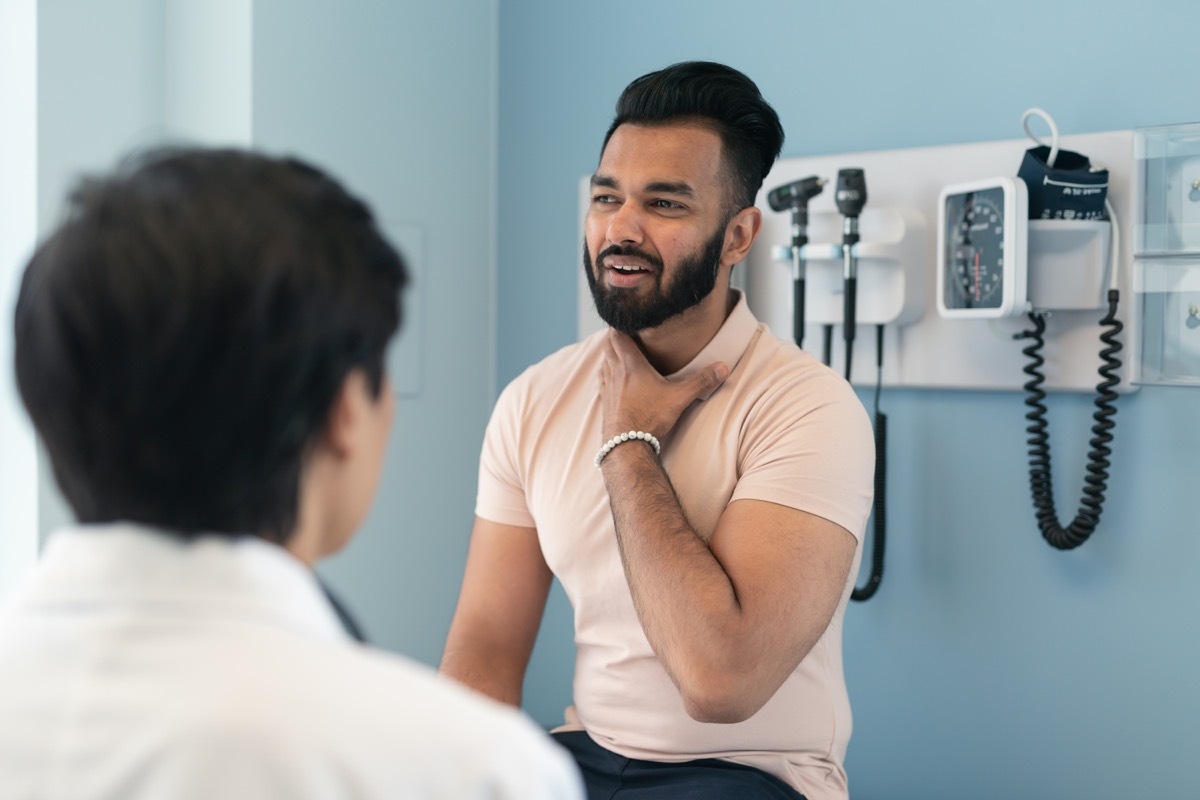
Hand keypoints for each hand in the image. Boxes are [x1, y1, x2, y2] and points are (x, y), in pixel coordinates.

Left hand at [599, 330, 728, 441]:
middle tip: (623, 330)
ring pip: (604, 363)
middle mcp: (615, 373)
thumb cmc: (649, 418)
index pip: (617, 336)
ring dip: (609, 355)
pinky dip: (606, 374)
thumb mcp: (679, 398)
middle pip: (608, 347)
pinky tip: (612, 379)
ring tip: (617, 351)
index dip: (619, 325)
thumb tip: (724, 366)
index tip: (625, 317)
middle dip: (613, 337)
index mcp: (631, 366)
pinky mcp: (605, 403)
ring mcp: (607, 389)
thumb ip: (701, 381)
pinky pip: (603, 381)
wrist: (626, 446)